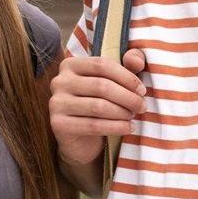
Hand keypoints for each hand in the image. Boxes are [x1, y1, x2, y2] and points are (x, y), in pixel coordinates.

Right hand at [49, 48, 146, 168]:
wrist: (81, 137)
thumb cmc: (100, 103)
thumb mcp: (114, 81)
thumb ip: (128, 65)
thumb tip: (137, 61)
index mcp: (70, 65)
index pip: (102, 65)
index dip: (126, 77)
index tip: (142, 90)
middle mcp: (59, 81)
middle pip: (101, 86)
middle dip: (128, 97)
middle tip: (142, 106)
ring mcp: (56, 103)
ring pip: (98, 106)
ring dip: (123, 113)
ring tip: (133, 116)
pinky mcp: (58, 124)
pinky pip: (93, 125)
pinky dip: (116, 127)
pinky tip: (128, 128)